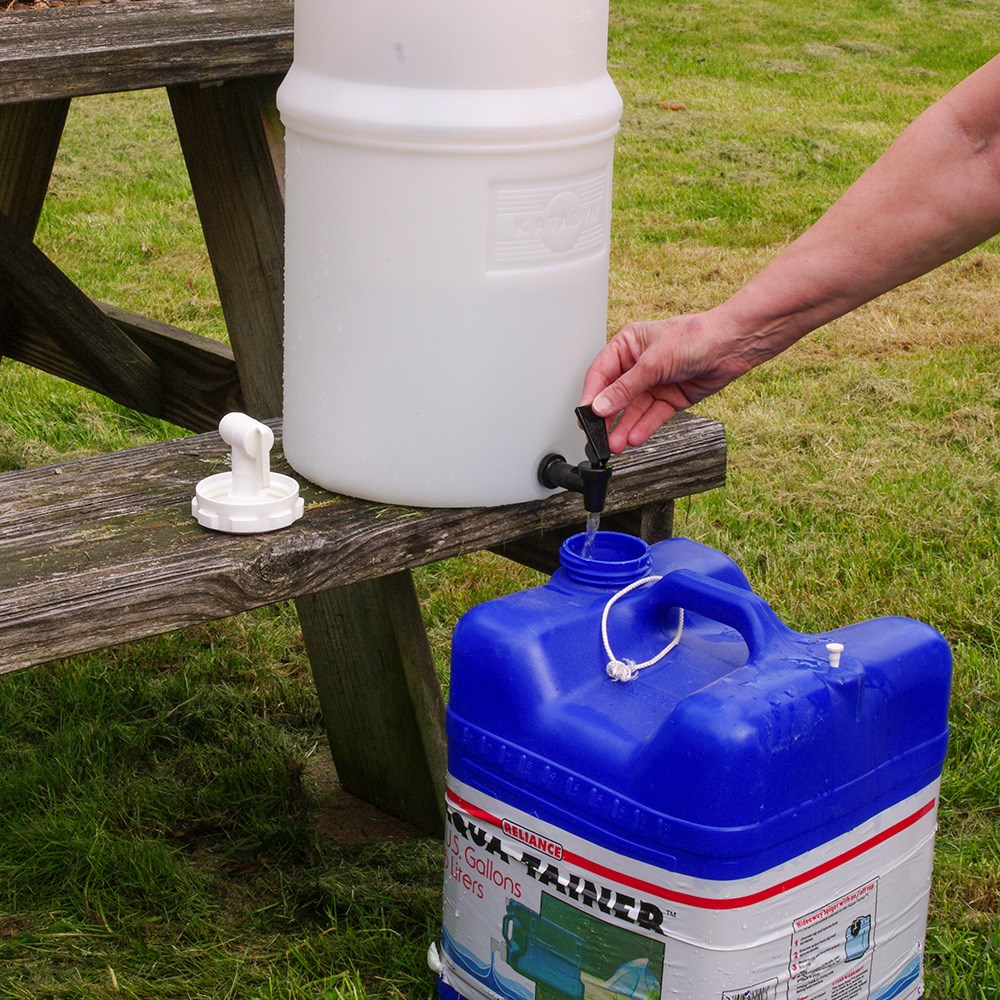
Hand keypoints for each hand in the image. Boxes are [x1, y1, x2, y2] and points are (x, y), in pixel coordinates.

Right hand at [581, 312, 746, 452]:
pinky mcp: (669, 399)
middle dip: (608, 417)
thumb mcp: (653, 362)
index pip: (601, 373)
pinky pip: (652, 416)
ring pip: (633, 410)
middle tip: (598, 436)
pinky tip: (634, 437)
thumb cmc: (696, 337)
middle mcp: (638, 365)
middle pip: (615, 396)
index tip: (584, 415)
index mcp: (627, 346)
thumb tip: (601, 405)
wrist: (731, 346)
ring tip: (615, 444)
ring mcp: (654, 383)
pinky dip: (644, 427)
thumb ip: (625, 387)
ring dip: (624, 427)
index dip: (592, 395)